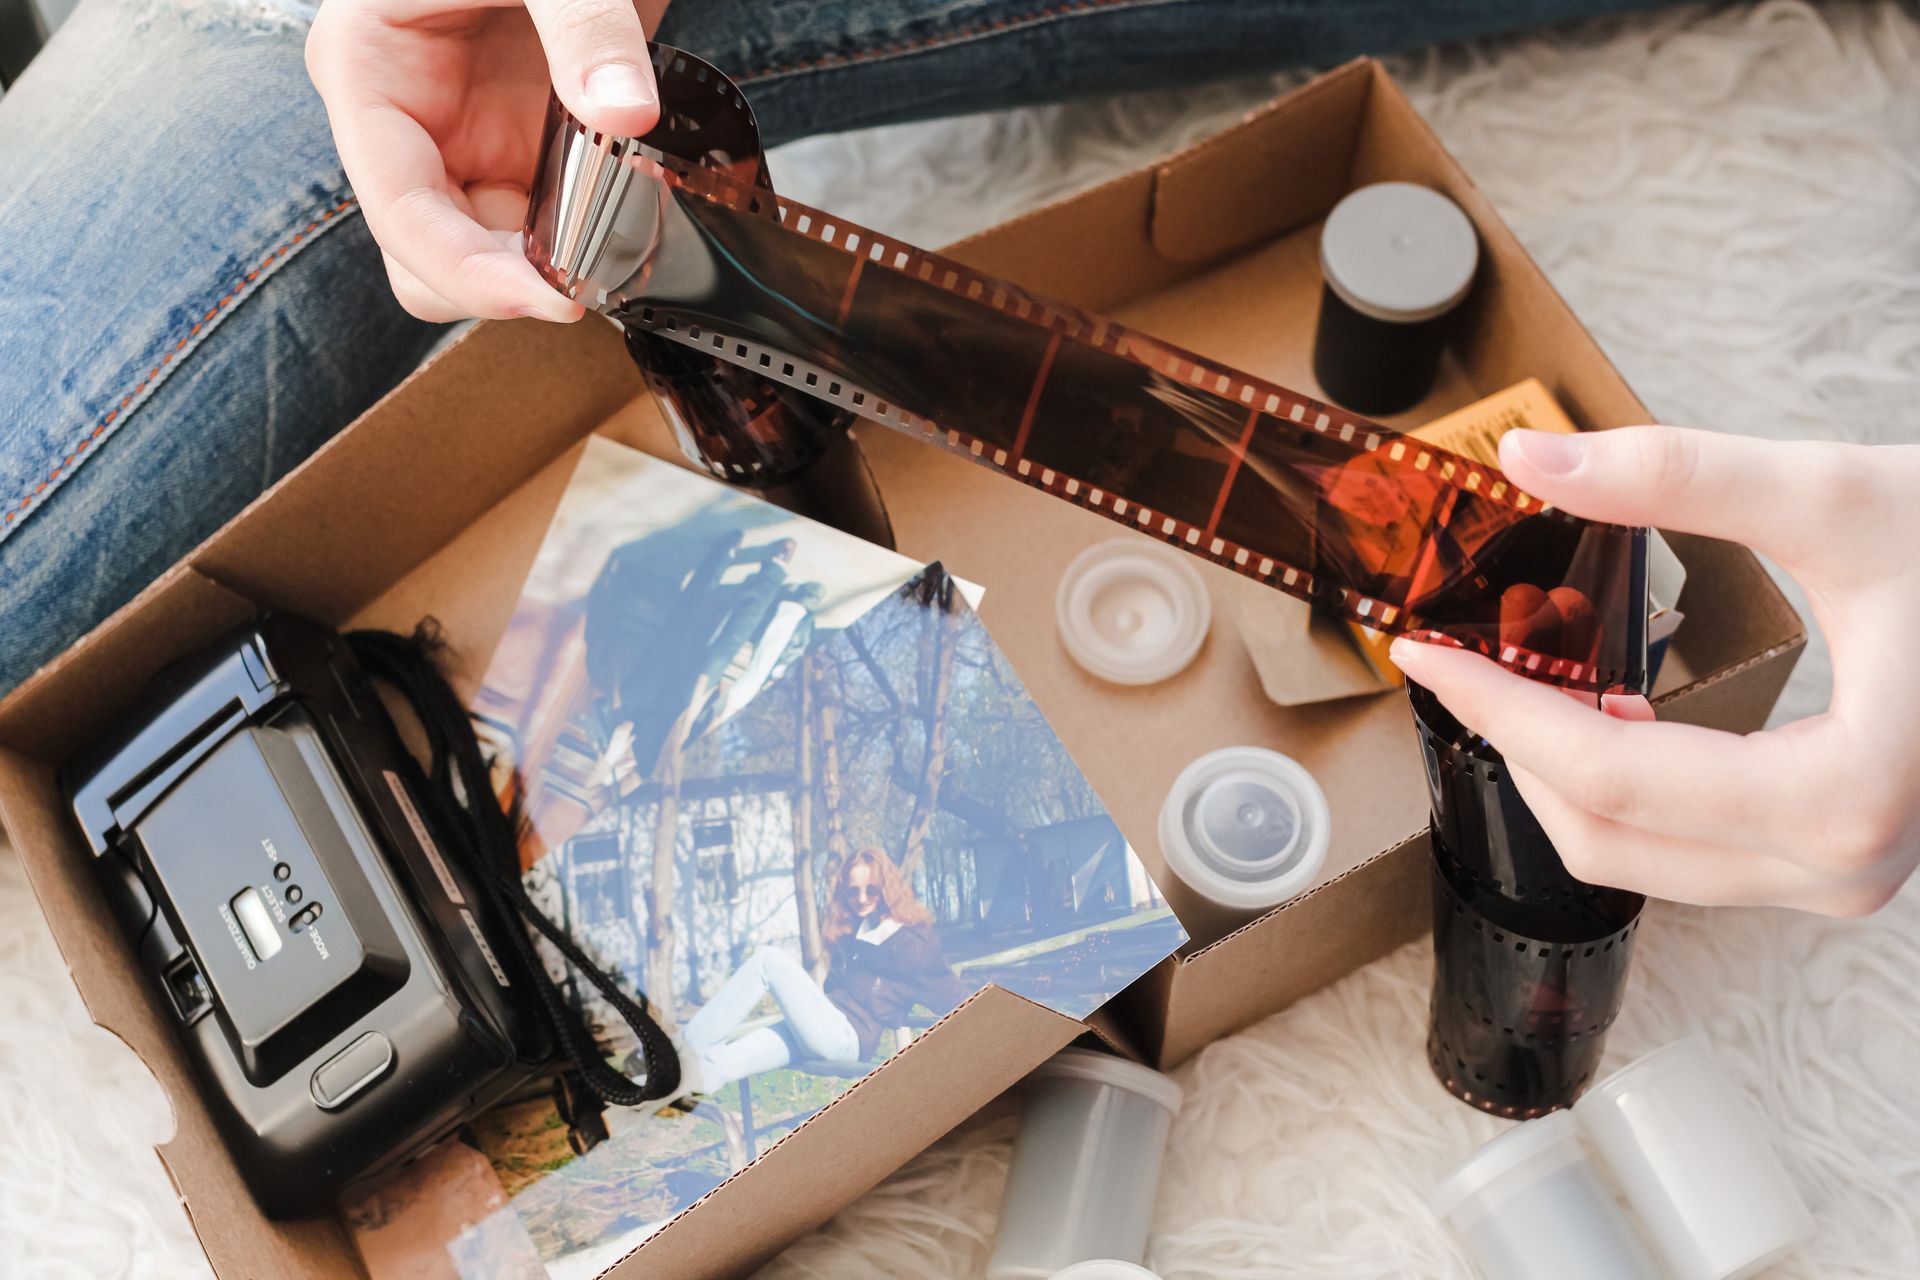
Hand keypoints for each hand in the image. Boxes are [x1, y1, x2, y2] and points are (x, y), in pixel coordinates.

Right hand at [306, 0, 666, 321]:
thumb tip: (622, 113)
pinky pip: (543, 227)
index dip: (470, 272)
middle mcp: (408, 123)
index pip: (399, 210)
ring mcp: (465, 141)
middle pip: (434, 257)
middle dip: (511, 281)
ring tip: (627, 251)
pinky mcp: (522, 147)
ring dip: (554, 268)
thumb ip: (586, 26)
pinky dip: (589, 241)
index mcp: (368, 71)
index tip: (550, 301)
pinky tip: (636, 224)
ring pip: (489, 256)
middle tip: (601, 281)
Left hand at [1390, 426, 1919, 917]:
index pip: (1607, 776)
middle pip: (1609, 837)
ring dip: (1563, 772)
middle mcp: (1846, 867)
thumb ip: (1678, 475)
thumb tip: (1530, 460)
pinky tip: (1605, 709)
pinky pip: (1689, 849)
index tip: (1420, 651)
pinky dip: (1625, 786)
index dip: (1496, 709)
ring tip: (1523, 675)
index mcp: (1846, 797)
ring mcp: (1846, 877)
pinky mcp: (1839, 859)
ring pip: (1643, 858)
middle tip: (1460, 658)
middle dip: (1517, 747)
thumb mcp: (1839, 495)